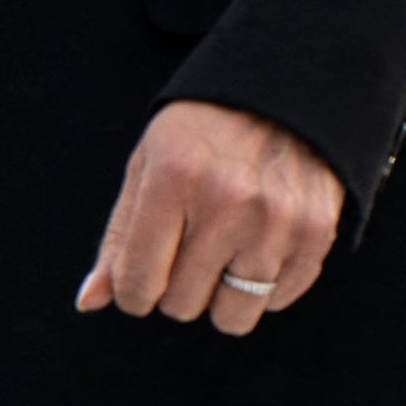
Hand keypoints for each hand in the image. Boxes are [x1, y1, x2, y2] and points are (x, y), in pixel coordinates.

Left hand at [73, 100, 341, 339]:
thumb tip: (89, 303)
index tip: (143, 277)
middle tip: (191, 246)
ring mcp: (277, 220)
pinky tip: (260, 244)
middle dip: (177, 287)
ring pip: (232, 317)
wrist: (284, 89)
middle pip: (183, 305)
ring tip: (225, 252)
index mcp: (173, 178)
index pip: (139, 283)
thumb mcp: (149, 165)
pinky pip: (276, 301)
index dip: (133, 292)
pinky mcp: (316, 233)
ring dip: (221, 295)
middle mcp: (227, 202)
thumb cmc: (202, 133)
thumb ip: (119, 237)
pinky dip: (264, 286)